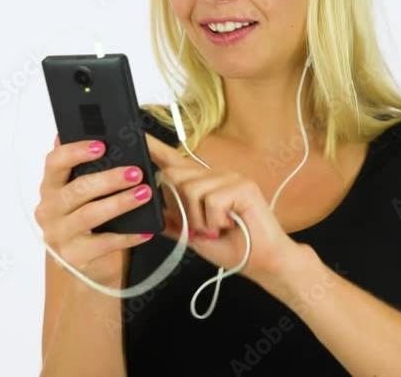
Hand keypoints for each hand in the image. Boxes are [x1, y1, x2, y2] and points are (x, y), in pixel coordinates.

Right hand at [35, 135, 154, 287]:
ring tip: (144, 194)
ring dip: (120, 203)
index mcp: (50, 187)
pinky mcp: (73, 257)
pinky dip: (128, 236)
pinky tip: (146, 229)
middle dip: (109, 179)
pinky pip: (104, 243)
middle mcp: (49, 210)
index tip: (101, 146)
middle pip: (77, 189)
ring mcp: (58, 235)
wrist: (82, 263)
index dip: (76, 152)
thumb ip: (86, 168)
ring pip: (90, 215)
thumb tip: (103, 138)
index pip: (54, 162)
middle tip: (135, 173)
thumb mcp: (82, 193)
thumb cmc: (86, 220)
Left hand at [145, 133, 301, 284]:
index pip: (175, 160)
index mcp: (203, 184)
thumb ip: (176, 223)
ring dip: (200, 220)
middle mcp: (216, 175)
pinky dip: (214, 221)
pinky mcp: (243, 186)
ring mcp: (231, 178)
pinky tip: (228, 225)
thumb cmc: (235, 248)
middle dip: (181, 208)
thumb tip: (152, 217)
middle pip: (174, 176)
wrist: (264, 263)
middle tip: (202, 228)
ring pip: (191, 190)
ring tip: (217, 228)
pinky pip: (211, 200)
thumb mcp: (195, 237)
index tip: (136, 136)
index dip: (155, 148)